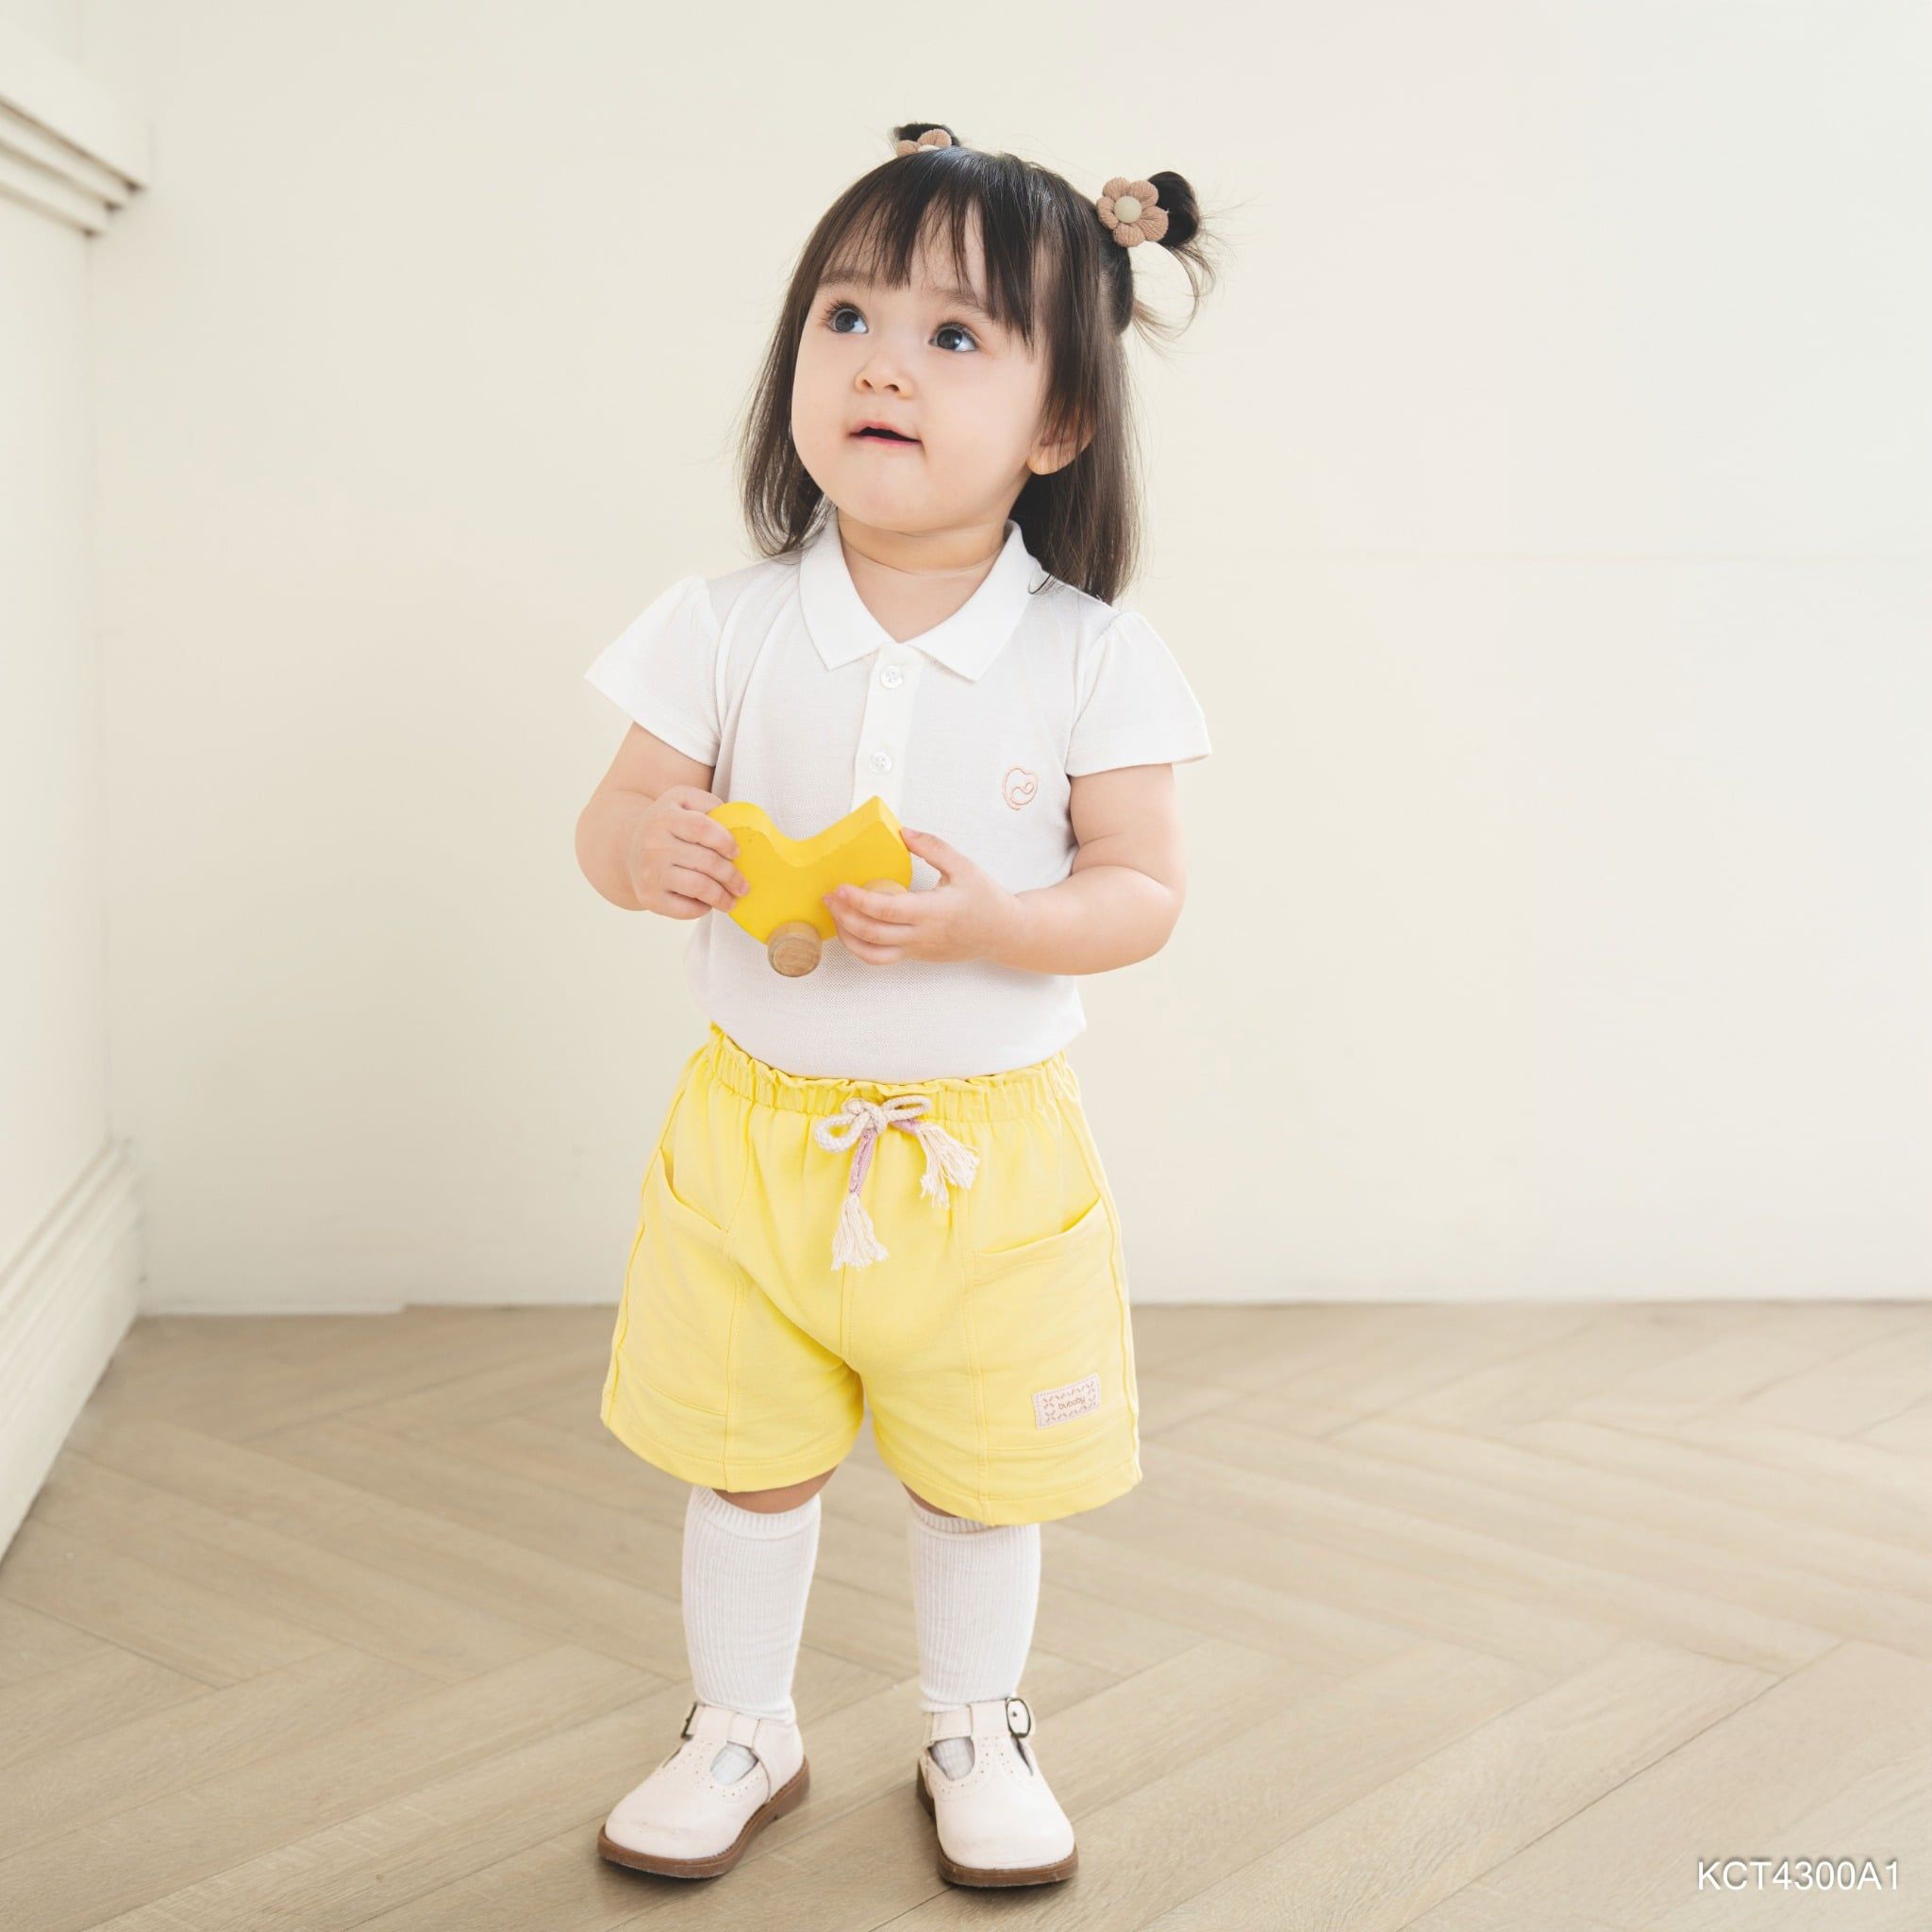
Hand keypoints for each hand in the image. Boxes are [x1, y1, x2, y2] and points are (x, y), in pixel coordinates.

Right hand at [625, 786, 750, 919]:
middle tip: (743, 885)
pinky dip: (702, 909)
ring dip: (722, 896)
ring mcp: (650, 873)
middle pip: (706, 862)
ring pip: (698, 887)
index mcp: (665, 817)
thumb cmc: (667, 824)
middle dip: (732, 876)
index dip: (725, 841)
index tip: (736, 853)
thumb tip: (736, 826)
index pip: (701, 828)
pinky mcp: (649, 897)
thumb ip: (709, 804)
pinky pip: (685, 908)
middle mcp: (654, 845)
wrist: (628, 847)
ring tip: (732, 900)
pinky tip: (707, 904)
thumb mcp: (682, 800)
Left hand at [821, 828, 1021, 965]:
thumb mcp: (963, 866)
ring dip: (848, 937)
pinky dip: (861, 947)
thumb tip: (903, 832)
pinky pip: (881, 958)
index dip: (858, 901)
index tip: (840, 887)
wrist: (1004, 933)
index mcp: (933, 911)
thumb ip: (932, 847)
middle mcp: (922, 935)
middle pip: (872, 934)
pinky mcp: (917, 957)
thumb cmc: (985, 898)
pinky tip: (852, 929)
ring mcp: (918, 950)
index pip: (887, 910)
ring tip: (835, 916)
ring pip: (872, 953)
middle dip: (844, 916)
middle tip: (827, 897)